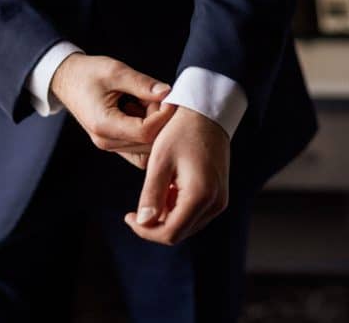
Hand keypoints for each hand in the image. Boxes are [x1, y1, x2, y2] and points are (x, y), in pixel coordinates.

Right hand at [51, 53, 175, 167]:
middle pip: (149, 144)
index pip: (146, 132)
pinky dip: (147, 132)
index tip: (169, 98)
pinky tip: (143, 111)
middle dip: (161, 122)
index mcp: (104, 124)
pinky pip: (139, 148)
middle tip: (159, 98)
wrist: (66, 79)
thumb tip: (168, 93)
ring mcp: (109, 145)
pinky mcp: (113, 143)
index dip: (164, 116)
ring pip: (146, 149)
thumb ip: (142, 84)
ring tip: (148, 103)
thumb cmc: (87, 73)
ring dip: (155, 127)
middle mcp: (106, 141)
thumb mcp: (115, 71)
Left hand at [124, 106, 229, 244]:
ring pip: (187, 225)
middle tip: (135, 210)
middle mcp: (215, 203)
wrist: (207, 113)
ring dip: (166, 217)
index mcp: (200, 195)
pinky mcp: (219, 195)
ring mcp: (220, 200)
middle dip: (155, 226)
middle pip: (179, 232)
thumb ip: (151, 195)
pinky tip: (167, 188)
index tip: (128, 216)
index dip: (145, 231)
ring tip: (154, 191)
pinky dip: (177, 208)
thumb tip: (142, 223)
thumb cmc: (181, 132)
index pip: (170, 233)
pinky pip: (195, 213)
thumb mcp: (160, 161)